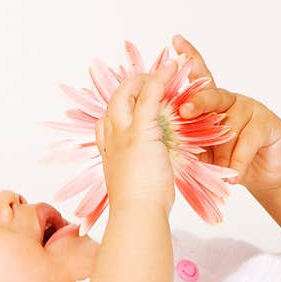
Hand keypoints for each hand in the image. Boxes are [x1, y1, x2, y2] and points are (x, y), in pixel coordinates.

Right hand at [94, 61, 178, 214]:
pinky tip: (174, 68)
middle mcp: (111, 137)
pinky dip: (161, 78)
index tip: (140, 104)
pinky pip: (150, 95)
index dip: (123, 108)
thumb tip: (144, 171)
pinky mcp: (141, 130)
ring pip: (129, 92)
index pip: (107, 120)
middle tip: (155, 82)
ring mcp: (123, 132)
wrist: (137, 213)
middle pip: (115, 100)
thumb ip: (136, 169)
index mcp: (108, 151)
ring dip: (148, 78)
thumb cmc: (138, 206)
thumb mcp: (133, 183)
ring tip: (168, 71)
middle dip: (133, 86)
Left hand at [172, 34, 280, 193]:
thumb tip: (163, 139)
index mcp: (211, 104)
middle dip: (197, 103)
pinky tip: (233, 174)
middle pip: (211, 96)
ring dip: (221, 153)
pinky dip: (238, 160)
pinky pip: (247, 140)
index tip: (174, 40)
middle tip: (184, 111)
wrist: (263, 176)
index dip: (189, 57)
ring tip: (218, 172)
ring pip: (229, 125)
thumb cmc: (227, 162)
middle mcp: (230, 101)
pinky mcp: (268, 123)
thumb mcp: (204, 152)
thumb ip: (190, 141)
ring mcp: (251, 109)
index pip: (198, 78)